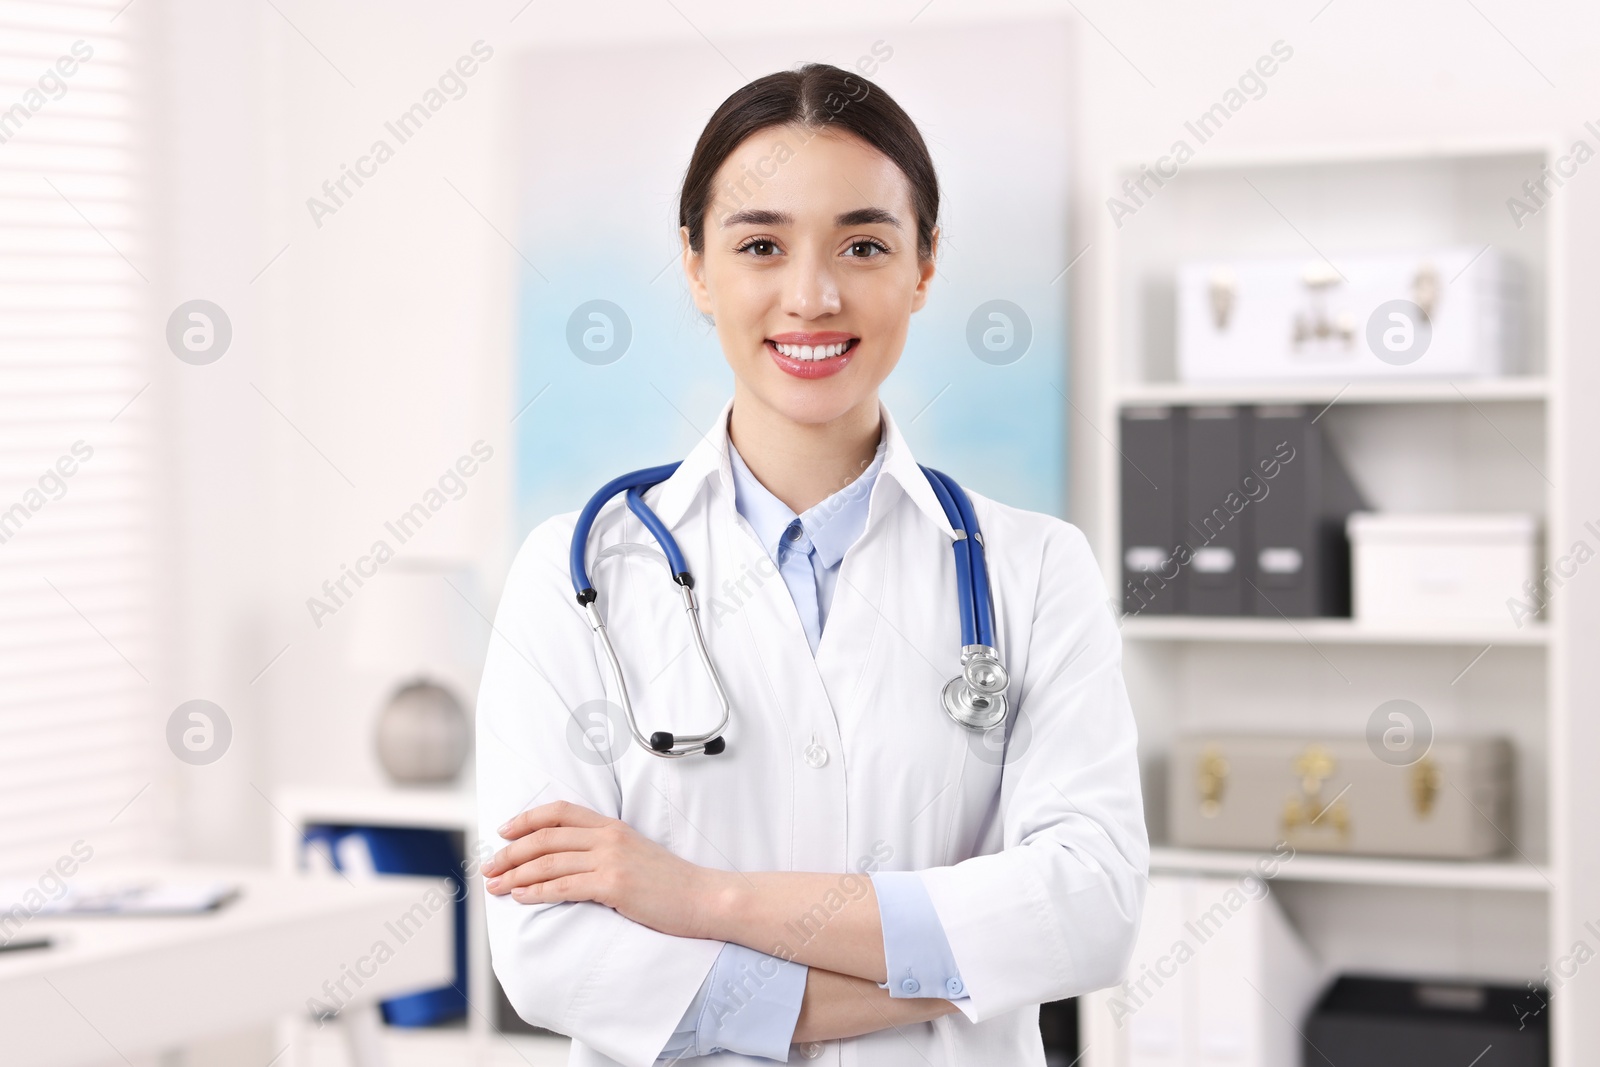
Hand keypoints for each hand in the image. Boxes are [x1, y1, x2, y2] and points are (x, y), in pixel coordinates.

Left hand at [480, 800, 731, 939]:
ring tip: (495, 886)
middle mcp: (608, 837)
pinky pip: (564, 887)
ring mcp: (611, 860)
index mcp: (612, 826)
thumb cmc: (670, 883)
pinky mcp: (614, 885)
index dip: (526, 819)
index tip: (504, 831)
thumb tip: (568, 861)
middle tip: (488, 867)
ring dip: (515, 874)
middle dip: (509, 852)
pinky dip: (536, 891)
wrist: (704, 898)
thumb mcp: (636, 854)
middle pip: (545, 838)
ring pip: (548, 863)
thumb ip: (604, 850)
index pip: (560, 811)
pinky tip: (520, 896)